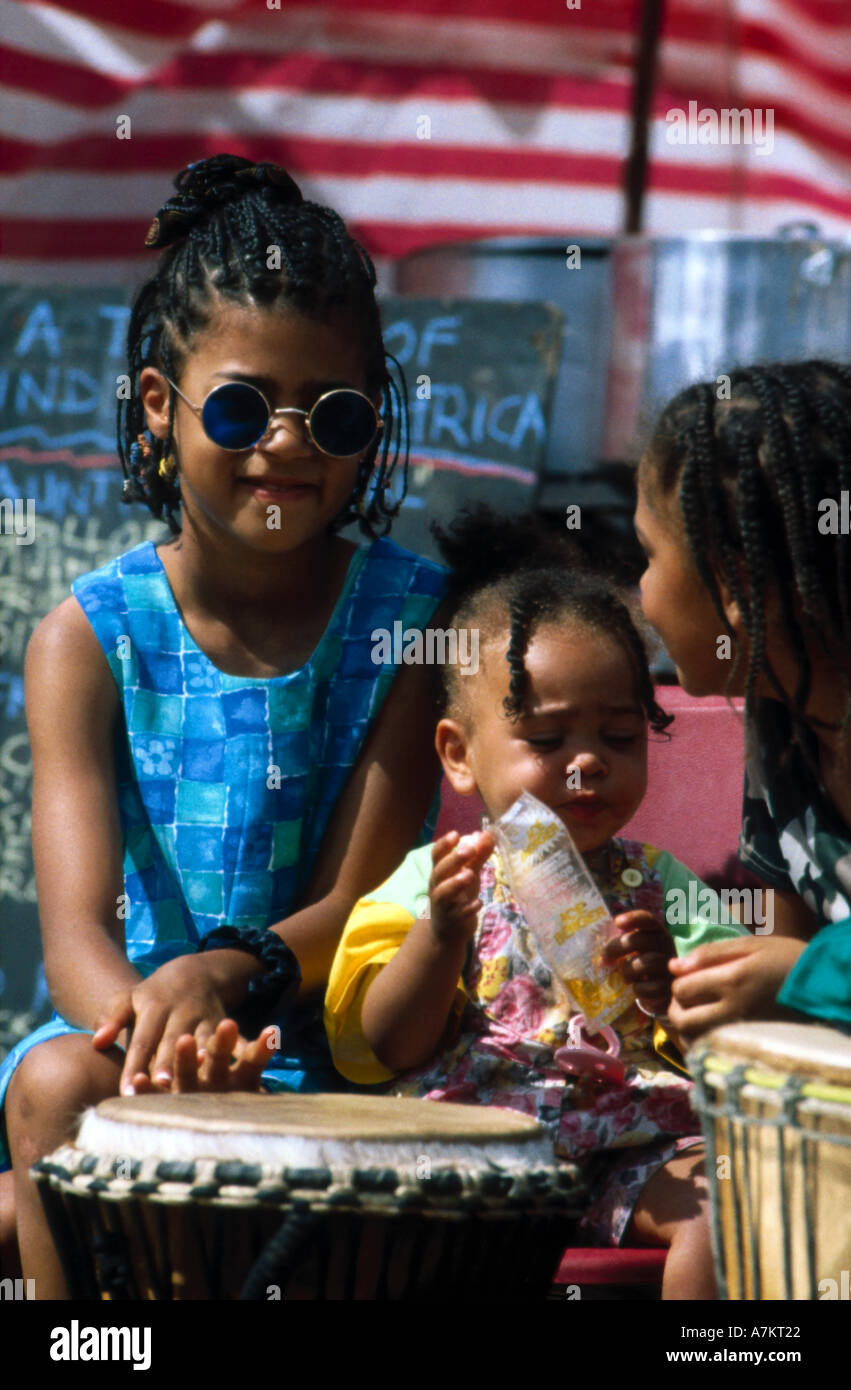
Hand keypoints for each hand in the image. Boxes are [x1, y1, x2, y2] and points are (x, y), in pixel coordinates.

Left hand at [92, 950, 262, 1094]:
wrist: (195, 971)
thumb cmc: (153, 997)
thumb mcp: (128, 999)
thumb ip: (111, 1018)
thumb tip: (97, 1042)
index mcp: (154, 1009)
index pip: (142, 1041)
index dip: (134, 1065)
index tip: (126, 1091)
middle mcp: (180, 1013)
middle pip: (172, 1042)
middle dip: (169, 1063)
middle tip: (163, 1085)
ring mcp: (205, 1017)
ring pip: (204, 1039)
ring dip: (205, 1055)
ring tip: (204, 1072)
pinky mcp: (225, 1024)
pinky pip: (237, 1039)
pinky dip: (246, 1050)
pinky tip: (254, 1063)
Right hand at [428, 829, 494, 946]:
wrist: (448, 931)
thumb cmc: (458, 896)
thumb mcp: (468, 873)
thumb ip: (478, 855)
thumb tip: (487, 833)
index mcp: (440, 873)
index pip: (436, 856)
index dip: (444, 844)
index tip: (456, 834)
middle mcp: (437, 887)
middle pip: (439, 871)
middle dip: (453, 859)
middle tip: (470, 849)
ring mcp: (443, 905)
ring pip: (443, 893)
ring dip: (455, 883)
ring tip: (470, 874)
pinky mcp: (453, 920)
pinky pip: (458, 914)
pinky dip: (468, 908)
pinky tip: (478, 902)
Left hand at [602, 910, 675, 1015]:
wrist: (661, 992)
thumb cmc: (643, 965)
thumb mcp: (635, 951)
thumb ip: (622, 946)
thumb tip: (601, 957)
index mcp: (657, 933)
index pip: (647, 919)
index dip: (632, 918)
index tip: (616, 922)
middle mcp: (666, 946)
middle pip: (639, 940)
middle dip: (617, 948)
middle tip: (605, 958)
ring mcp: (670, 967)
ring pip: (646, 962)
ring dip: (628, 971)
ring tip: (625, 977)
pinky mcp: (669, 987)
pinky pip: (650, 987)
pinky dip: (638, 989)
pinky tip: (638, 989)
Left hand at [667, 934, 807, 1042]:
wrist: (823, 986)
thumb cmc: (787, 959)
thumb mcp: (751, 945)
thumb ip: (710, 954)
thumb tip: (673, 966)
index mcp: (732, 980)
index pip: (682, 989)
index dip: (678, 982)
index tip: (689, 977)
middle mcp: (734, 1010)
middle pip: (682, 1018)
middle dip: (676, 1006)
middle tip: (686, 997)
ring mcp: (741, 1031)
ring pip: (694, 1039)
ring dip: (686, 1026)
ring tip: (696, 1012)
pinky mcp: (749, 1044)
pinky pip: (711, 1051)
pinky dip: (700, 1042)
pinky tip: (708, 1029)